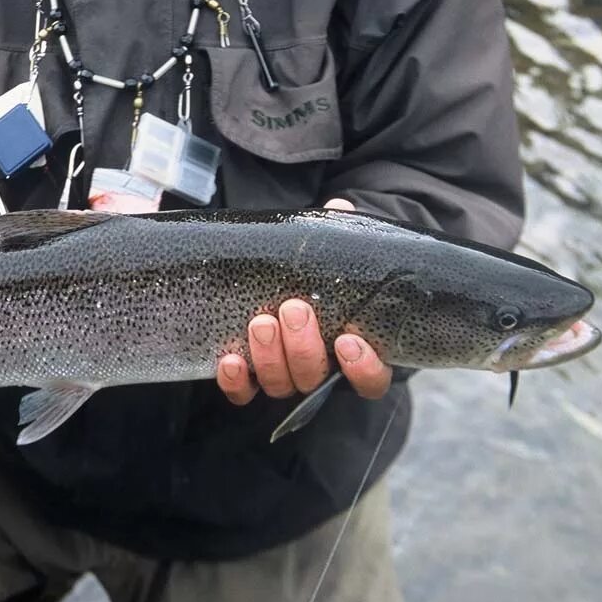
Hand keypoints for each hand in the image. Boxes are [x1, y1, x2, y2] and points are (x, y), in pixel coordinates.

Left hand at [215, 198, 392, 405]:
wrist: (280, 280)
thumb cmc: (319, 271)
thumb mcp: (333, 252)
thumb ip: (340, 235)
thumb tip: (338, 207)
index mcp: (354, 350)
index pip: (371, 380)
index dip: (363, 368)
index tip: (349, 340)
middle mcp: (319, 370)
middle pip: (315, 378)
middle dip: (303, 348)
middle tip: (293, 308)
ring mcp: (284, 376)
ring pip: (280, 385)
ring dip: (270, 357)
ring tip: (261, 322)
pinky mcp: (250, 379)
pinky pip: (243, 393)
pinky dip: (236, 381)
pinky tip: (229, 360)